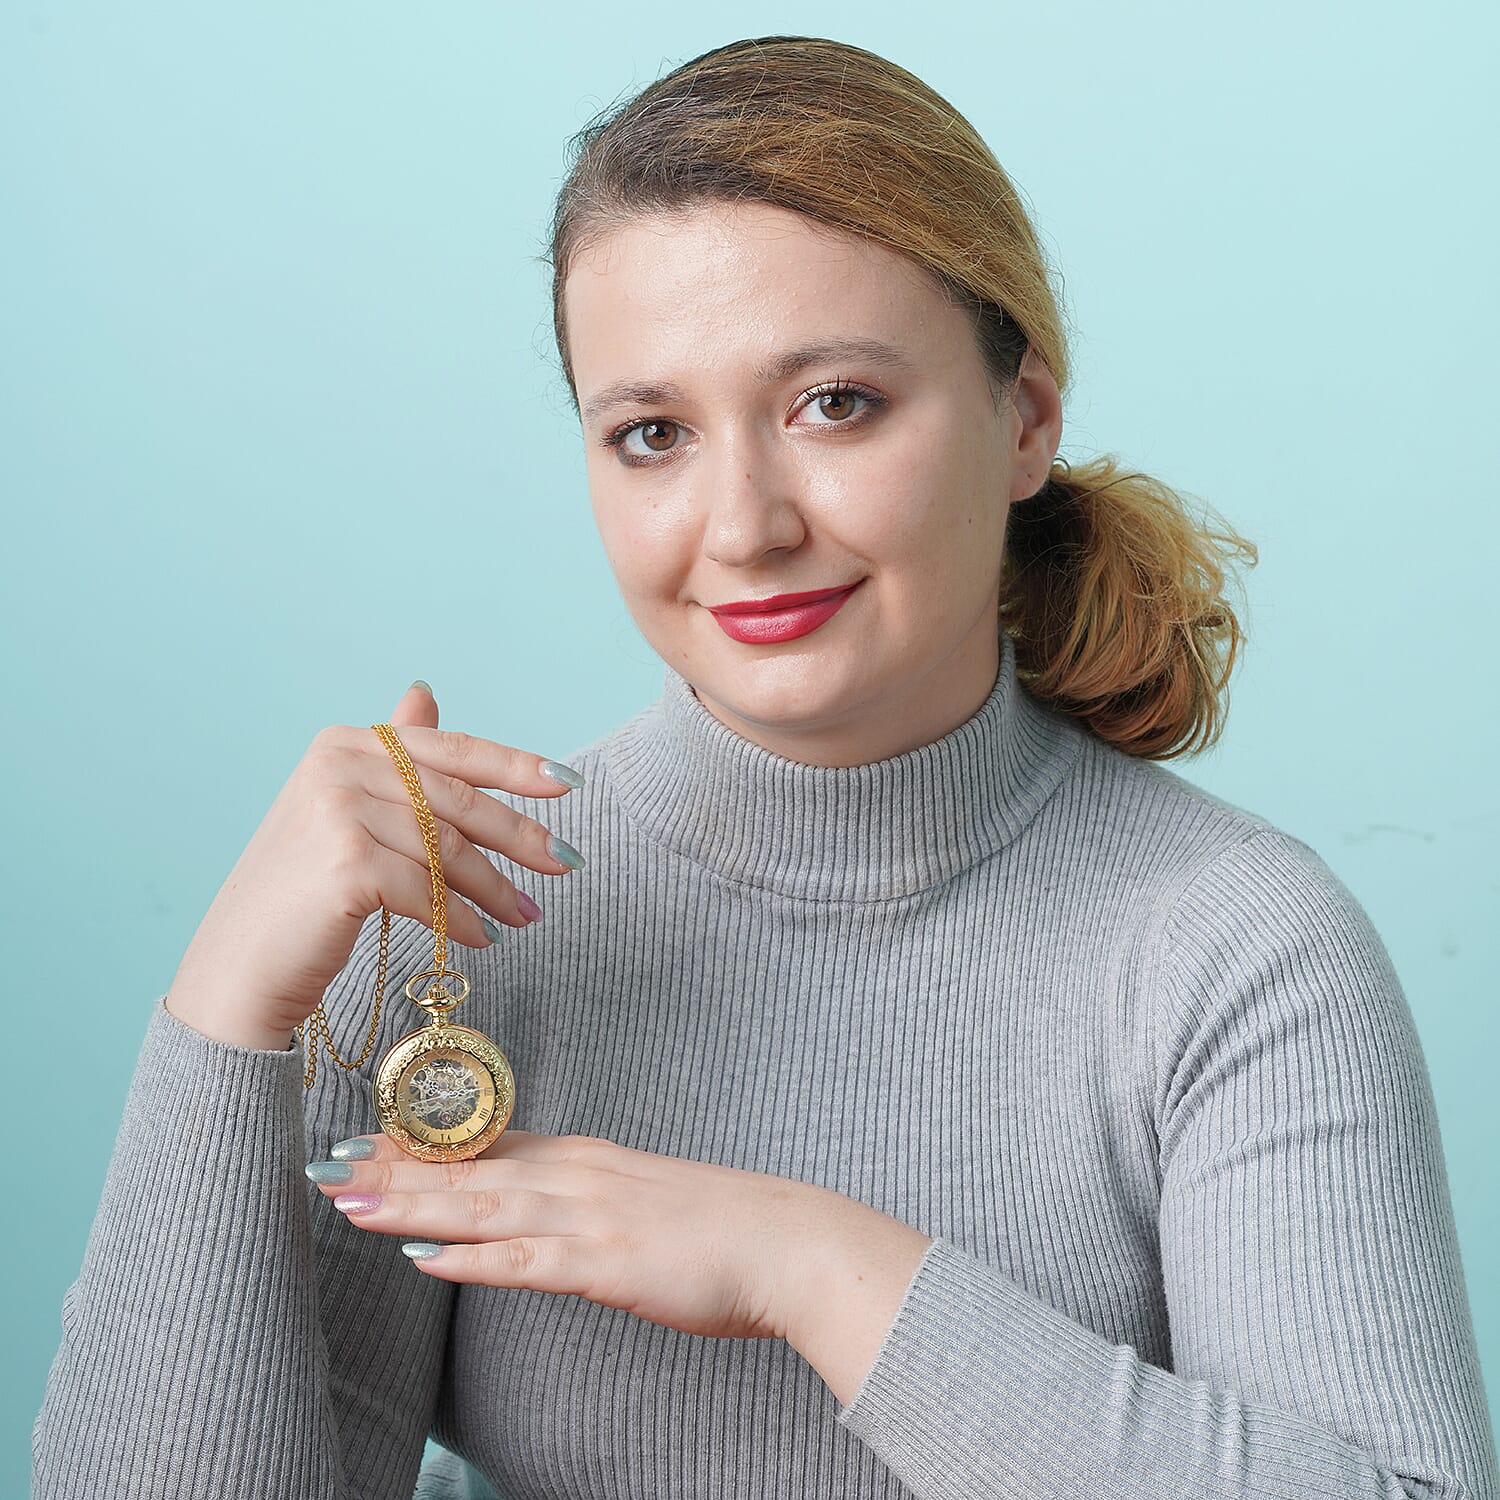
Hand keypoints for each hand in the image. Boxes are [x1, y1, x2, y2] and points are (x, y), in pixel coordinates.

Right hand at [165, 682, 584, 1050]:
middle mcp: (339, 765)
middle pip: (456, 801)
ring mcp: (340, 810)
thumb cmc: (303, 893)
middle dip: (520, 836)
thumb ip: (392, 758)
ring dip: (497, 889)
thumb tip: (425, 691)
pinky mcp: (347, 862)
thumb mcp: (347, 812)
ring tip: (527, 916)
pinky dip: (461, 920)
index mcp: (345, 743)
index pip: (451, 750)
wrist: (239, 967)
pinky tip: (481, 940)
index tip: (568, 783)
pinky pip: (429, 891)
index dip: (515, 766)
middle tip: (567, 865)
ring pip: (448, 850)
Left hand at [306, 1129, 925, 1349]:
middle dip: (392, 1168)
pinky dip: (472, 1259)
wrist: (783, 1241)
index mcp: (582, 1159)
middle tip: (326, 1161)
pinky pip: (526, 1263)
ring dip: (410, 1204)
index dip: (419, 1144)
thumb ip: (583, 1198)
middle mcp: (575, 1176)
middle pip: (469, 1169)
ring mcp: (588, 1216)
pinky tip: (425, 1258)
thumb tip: (534, 1208)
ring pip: (482, 1207)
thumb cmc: (716, 1227)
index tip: (362, 1138)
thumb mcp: (639, 1196)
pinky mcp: (605, 1263)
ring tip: (348, 1200)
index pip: (485, 1144)